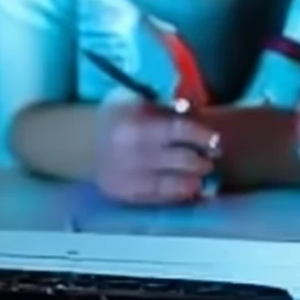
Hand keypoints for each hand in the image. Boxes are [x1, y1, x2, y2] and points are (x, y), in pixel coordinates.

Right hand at [94, 100, 220, 204]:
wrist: (83, 144)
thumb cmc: (119, 117)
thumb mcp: (139, 102)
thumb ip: (168, 107)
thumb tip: (197, 112)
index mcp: (137, 127)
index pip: (178, 131)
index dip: (202, 136)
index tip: (216, 140)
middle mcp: (133, 155)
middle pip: (180, 159)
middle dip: (201, 161)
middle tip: (212, 158)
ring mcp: (128, 178)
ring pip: (172, 184)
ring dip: (193, 180)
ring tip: (203, 175)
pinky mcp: (125, 195)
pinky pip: (159, 197)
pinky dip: (177, 194)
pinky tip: (189, 189)